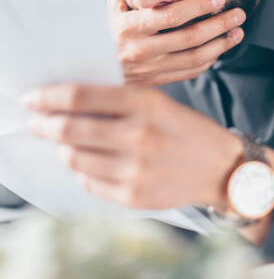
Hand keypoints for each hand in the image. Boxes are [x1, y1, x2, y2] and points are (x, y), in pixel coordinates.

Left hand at [25, 83, 242, 210]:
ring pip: (75, 158)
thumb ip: (118, 99)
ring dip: (62, 147)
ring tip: (64, 141)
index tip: (33, 97)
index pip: (82, 97)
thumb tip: (71, 100)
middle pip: (70, 130)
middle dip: (44, 124)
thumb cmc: (187, 129)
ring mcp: (135, 170)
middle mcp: (139, 136)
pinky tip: (87, 160)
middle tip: (37, 122)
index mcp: (146, 104)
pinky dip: (81, 169)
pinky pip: (89, 181)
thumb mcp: (158, 101)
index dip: (50, 97)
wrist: (220, 168)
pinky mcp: (133, 196)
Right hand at [106, 0, 245, 85]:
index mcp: (129, 29)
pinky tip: (220, 49)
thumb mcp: (109, 12)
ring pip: (195, 58)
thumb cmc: (103, 37)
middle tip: (239, 13)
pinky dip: (209, 61)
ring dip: (221, 44)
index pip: (170, 16)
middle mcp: (142, 51)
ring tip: (238, 32)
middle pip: (189, 38)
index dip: (198, 6)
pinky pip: (190, 72)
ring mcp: (151, 70)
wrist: (94, 75)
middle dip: (219, 24)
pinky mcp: (158, 82)